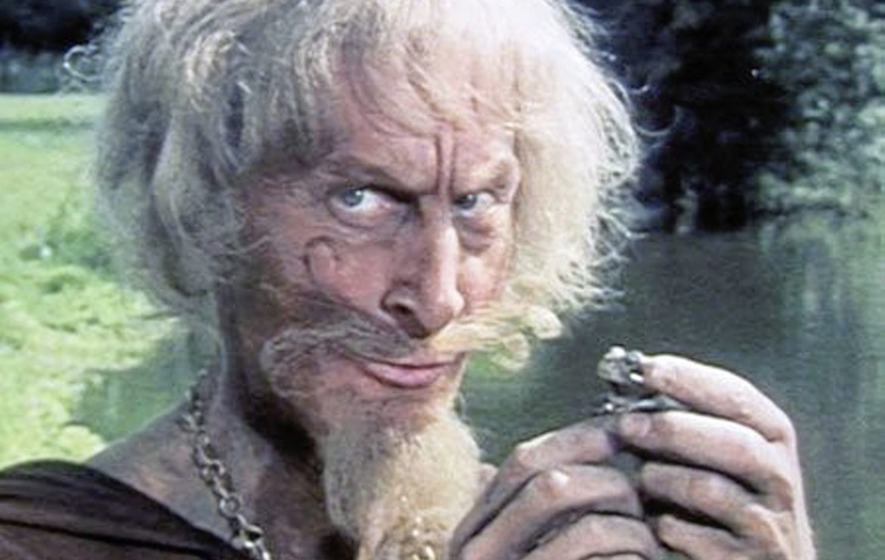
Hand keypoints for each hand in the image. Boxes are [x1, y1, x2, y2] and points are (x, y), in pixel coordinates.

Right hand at [449, 420, 662, 559]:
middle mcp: (476, 548)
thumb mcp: (534, 557)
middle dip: (600, 467)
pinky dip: (625, 540)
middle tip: (642, 480)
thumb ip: (543, 515)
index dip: (576, 439)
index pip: (523, 461)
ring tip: (646, 525)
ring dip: (617, 505)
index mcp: (476, 531)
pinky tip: (643, 554)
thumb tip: (590, 453)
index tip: (622, 432)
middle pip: (540, 472)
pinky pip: (586, 544)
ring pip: (560, 496)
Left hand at [615, 354, 815, 559]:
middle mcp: (779, 477)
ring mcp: (767, 524)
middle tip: (627, 424)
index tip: (647, 368)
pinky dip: (669, 525)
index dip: (692, 379)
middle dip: (675, 428)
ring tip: (640, 477)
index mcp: (772, 437)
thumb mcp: (720, 453)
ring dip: (666, 478)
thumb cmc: (725, 499)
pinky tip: (652, 521)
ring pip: (712, 490)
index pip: (739, 397)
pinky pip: (699, 538)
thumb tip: (631, 388)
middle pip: (736, 443)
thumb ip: (690, 421)